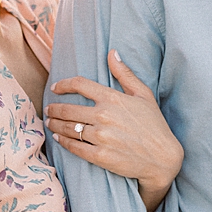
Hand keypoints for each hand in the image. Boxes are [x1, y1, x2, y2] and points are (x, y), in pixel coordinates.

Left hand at [45, 50, 183, 209]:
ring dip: (55, 124)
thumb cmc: (155, 125)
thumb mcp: (144, 94)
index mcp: (112, 99)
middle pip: (68, 109)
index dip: (63, 84)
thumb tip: (112, 53)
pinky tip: (58, 138)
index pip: (79, 85)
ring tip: (50, 123)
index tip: (55, 87)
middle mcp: (103, 116)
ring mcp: (100, 137)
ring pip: (68, 128)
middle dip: (54, 108)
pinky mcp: (99, 156)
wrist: (163, 158)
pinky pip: (74, 146)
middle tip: (49, 109)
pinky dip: (63, 142)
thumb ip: (125, 73)